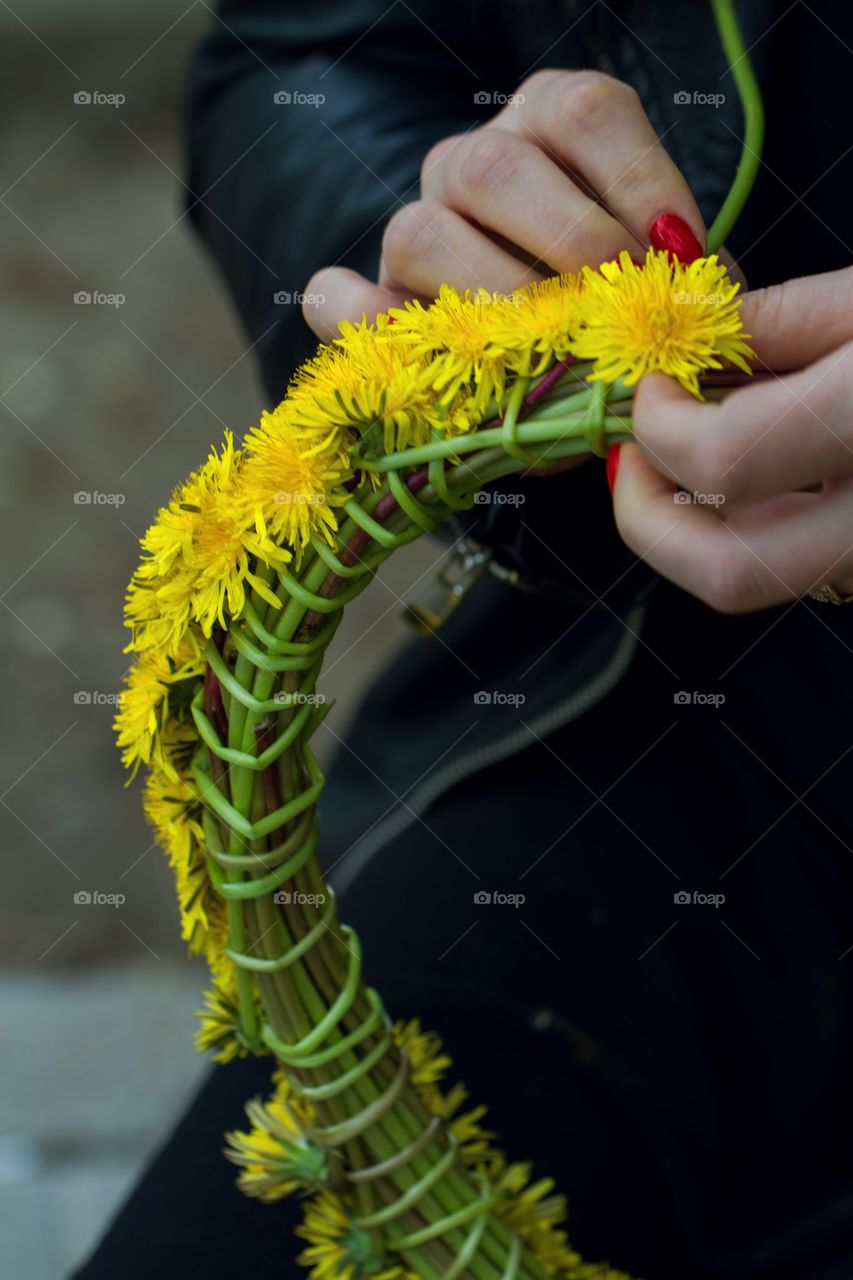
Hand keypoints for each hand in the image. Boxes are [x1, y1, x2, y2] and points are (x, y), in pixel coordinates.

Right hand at [301, 69, 704, 340]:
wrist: (568, 385)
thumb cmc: (623, 326)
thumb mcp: (659, 294)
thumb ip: (672, 287)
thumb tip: (689, 300)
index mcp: (550, 128)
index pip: (586, 114)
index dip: (636, 181)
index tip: (675, 255)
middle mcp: (473, 164)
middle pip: (496, 166)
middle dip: (567, 242)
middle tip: (614, 304)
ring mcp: (416, 227)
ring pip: (421, 232)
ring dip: (490, 300)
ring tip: (544, 349)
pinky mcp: (374, 301)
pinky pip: (335, 299)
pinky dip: (359, 321)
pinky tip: (406, 348)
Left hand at [612, 266, 852, 611]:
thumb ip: (780, 322)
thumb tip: (690, 335)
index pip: (722, 463)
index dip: (657, 424)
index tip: (650, 382)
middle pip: (727, 573)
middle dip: (646, 519)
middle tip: (631, 457)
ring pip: (760, 578)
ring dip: (693, 526)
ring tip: (684, 455)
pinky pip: (802, 566)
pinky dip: (753, 527)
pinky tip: (757, 473)